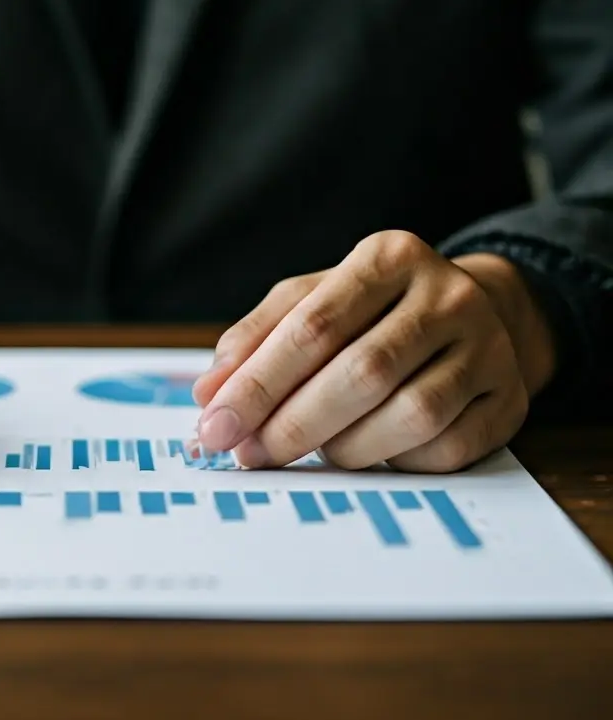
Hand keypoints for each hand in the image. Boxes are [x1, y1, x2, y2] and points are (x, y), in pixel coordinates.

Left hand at [191, 231, 556, 472]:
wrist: (474, 313)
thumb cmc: (369, 312)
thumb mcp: (308, 303)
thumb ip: (254, 340)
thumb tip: (209, 394)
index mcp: (388, 258)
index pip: (313, 326)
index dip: (258, 383)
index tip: (216, 425)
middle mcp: (447, 295)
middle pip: (362, 372)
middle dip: (292, 424)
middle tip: (250, 454)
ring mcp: (488, 347)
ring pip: (411, 415)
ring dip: (346, 447)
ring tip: (314, 450)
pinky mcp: (509, 399)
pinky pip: (447, 448)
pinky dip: (397, 461)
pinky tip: (372, 452)